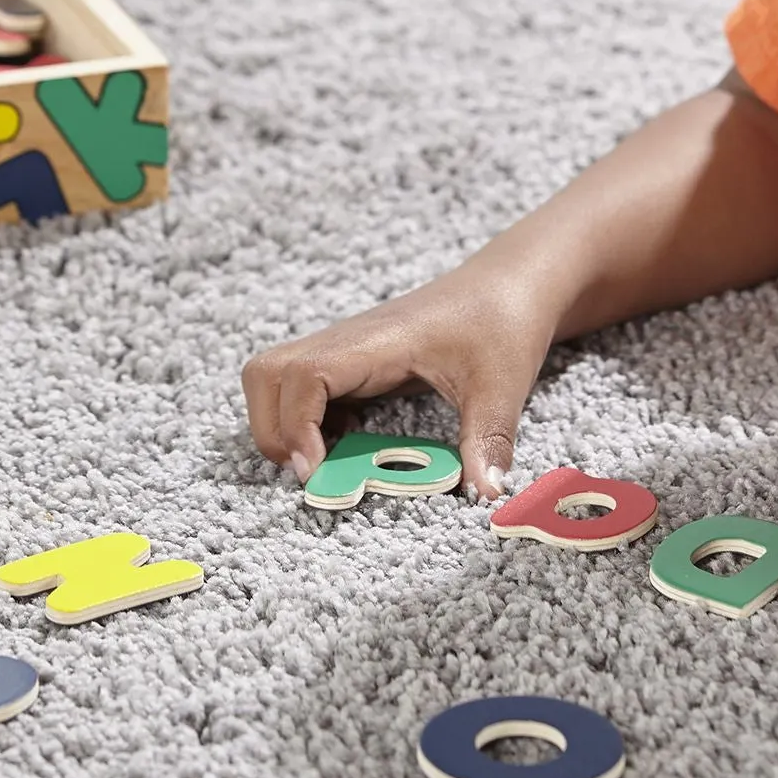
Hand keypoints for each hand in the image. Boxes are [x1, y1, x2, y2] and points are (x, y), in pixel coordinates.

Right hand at [241, 273, 554, 499]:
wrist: (510, 283)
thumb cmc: (503, 322)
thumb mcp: (502, 384)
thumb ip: (489, 438)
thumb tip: (486, 493)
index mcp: (378, 342)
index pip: (304, 373)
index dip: (296, 425)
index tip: (316, 469)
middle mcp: (350, 342)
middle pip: (266, 372)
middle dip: (272, 429)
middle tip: (313, 470)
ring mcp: (347, 349)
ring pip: (277, 377)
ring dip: (283, 423)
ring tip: (326, 458)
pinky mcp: (354, 360)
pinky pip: (303, 386)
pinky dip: (307, 419)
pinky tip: (349, 439)